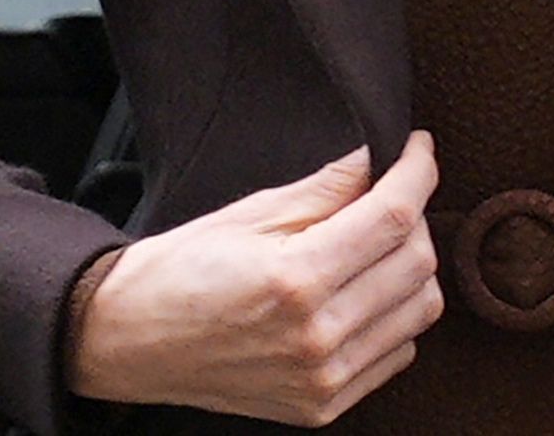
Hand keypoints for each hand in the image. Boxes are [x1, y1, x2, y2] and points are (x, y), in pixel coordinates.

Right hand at [69, 128, 442, 424]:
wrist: (135, 339)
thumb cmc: (186, 267)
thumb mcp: (255, 211)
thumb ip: (329, 186)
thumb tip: (380, 157)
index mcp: (296, 280)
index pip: (393, 218)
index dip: (417, 171)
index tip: (419, 147)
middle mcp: (317, 339)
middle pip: (415, 263)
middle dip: (414, 213)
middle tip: (391, 189)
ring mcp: (322, 381)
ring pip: (418, 310)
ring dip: (410, 265)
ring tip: (376, 240)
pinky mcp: (323, 407)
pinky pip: (397, 352)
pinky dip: (395, 313)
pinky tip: (363, 288)